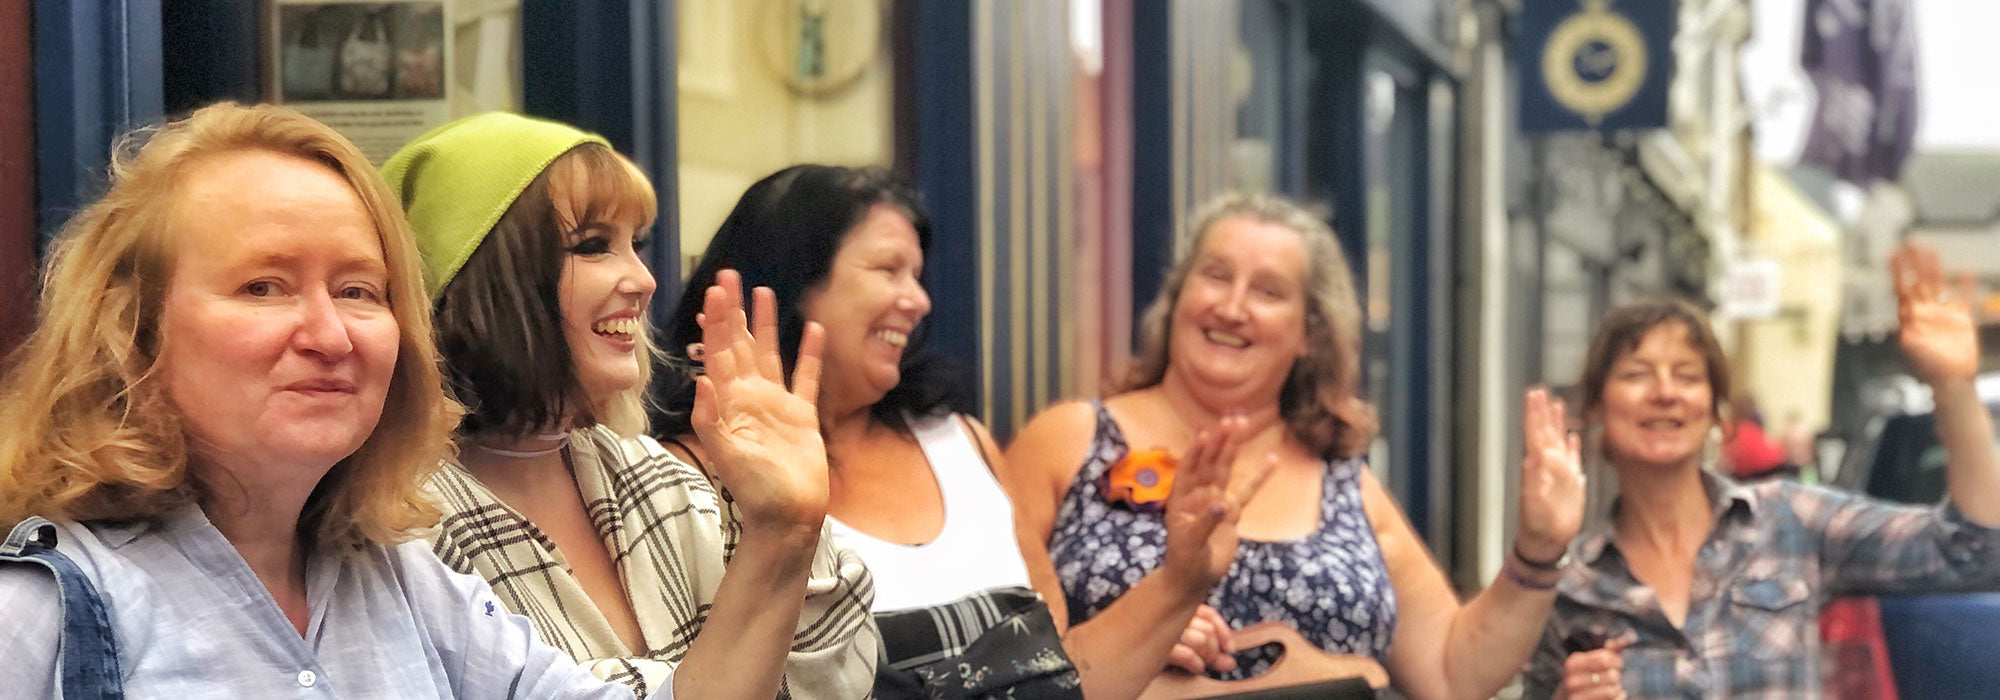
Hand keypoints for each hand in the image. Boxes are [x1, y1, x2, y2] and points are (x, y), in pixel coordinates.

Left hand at [691, 269, 829, 538]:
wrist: (787, 517)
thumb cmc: (755, 490)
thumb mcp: (726, 455)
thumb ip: (712, 418)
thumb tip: (701, 378)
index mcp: (730, 403)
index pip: (721, 353)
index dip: (718, 322)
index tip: (716, 292)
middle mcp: (751, 397)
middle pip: (742, 345)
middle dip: (735, 312)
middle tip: (730, 277)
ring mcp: (777, 404)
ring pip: (770, 354)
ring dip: (766, 324)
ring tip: (763, 292)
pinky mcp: (803, 415)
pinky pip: (807, 378)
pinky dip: (810, 355)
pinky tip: (813, 331)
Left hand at [1160, 414, 1277, 590]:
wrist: (1194, 579)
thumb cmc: (1185, 561)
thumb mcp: (1191, 544)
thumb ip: (1205, 523)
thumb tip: (1222, 505)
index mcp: (1181, 499)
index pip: (1189, 469)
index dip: (1196, 451)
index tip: (1206, 433)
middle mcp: (1198, 494)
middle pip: (1210, 462)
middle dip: (1220, 441)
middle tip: (1232, 419)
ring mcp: (1216, 501)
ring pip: (1226, 470)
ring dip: (1234, 448)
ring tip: (1243, 424)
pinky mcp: (1232, 512)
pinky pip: (1247, 492)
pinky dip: (1259, 477)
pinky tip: (1271, 461)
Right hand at [1165, 605, 1236, 674]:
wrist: (1125, 664)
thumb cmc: (1160, 657)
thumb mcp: (1187, 653)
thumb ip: (1209, 655)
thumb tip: (1231, 663)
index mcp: (1175, 612)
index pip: (1208, 613)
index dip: (1223, 631)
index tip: (1230, 649)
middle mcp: (1169, 616)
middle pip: (1208, 629)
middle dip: (1213, 650)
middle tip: (1207, 662)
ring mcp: (1163, 630)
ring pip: (1201, 640)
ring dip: (1205, 657)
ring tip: (1199, 664)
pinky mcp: (1158, 647)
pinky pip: (1187, 654)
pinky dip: (1195, 663)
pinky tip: (1196, 668)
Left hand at [1517, 388, 1584, 562]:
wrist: (1547, 541)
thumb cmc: (1537, 525)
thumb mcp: (1534, 502)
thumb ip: (1534, 479)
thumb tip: (1533, 456)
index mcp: (1537, 466)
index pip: (1535, 433)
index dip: (1534, 413)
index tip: (1533, 393)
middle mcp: (1547, 465)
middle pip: (1544, 431)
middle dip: (1542, 411)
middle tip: (1539, 390)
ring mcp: (1559, 472)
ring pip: (1558, 440)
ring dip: (1556, 423)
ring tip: (1555, 405)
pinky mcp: (1571, 482)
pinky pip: (1571, 458)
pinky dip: (1572, 445)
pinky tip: (1573, 436)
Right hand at [1556, 636, 1631, 699]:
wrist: (1566, 698)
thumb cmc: (1584, 677)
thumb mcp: (1590, 661)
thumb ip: (1609, 650)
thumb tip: (1630, 637)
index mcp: (1573, 663)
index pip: (1604, 658)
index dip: (1617, 661)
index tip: (1618, 664)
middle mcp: (1572, 680)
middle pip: (1610, 675)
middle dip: (1617, 676)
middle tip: (1615, 677)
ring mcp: (1576, 696)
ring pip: (1611, 691)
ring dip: (1618, 688)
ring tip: (1615, 686)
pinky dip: (1618, 698)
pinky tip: (1616, 695)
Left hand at [1893, 244, 1979, 385]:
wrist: (1951, 380)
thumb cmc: (1929, 368)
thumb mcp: (1915, 349)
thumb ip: (1910, 333)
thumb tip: (1905, 321)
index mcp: (1910, 316)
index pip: (1901, 287)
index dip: (1897, 271)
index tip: (1893, 253)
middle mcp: (1924, 311)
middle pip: (1918, 280)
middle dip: (1914, 262)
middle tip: (1911, 243)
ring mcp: (1942, 314)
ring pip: (1937, 284)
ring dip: (1934, 267)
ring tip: (1931, 250)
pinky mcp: (1960, 319)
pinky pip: (1963, 297)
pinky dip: (1965, 285)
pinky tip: (1965, 271)